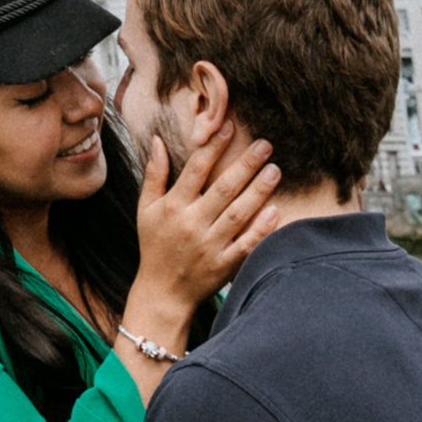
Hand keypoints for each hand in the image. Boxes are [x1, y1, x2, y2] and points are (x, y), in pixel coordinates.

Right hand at [124, 127, 278, 343]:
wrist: (163, 293)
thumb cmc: (155, 246)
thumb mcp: (146, 209)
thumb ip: (153, 174)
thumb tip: (158, 140)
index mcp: (174, 207)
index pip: (195, 170)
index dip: (213, 147)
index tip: (230, 128)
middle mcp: (192, 224)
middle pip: (223, 189)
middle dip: (245, 165)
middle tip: (266, 145)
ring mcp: (210, 246)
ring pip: (238, 214)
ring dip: (258, 191)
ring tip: (275, 170)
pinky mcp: (224, 265)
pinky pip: (246, 244)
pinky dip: (261, 229)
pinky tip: (275, 211)